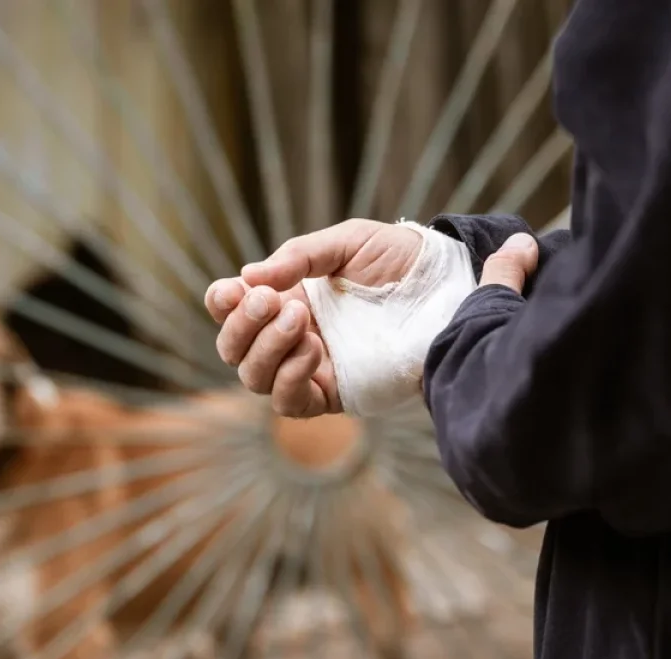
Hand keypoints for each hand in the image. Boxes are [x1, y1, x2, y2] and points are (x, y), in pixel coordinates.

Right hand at [204, 221, 539, 417]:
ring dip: (266, 349)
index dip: (223, 302)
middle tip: (273, 300)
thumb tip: (248, 276)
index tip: (233, 290)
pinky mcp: (333, 394)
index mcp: (284, 296)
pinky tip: (314, 348)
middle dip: (243, 325)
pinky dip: (290, 377)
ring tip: (301, 319)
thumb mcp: (347, 244)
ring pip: (254, 378)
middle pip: (233, 348)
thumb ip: (298, 257)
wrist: (448, 290)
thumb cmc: (398, 262)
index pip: (231, 308)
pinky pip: (290, 402)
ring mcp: (308, 368)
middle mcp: (288, 336)